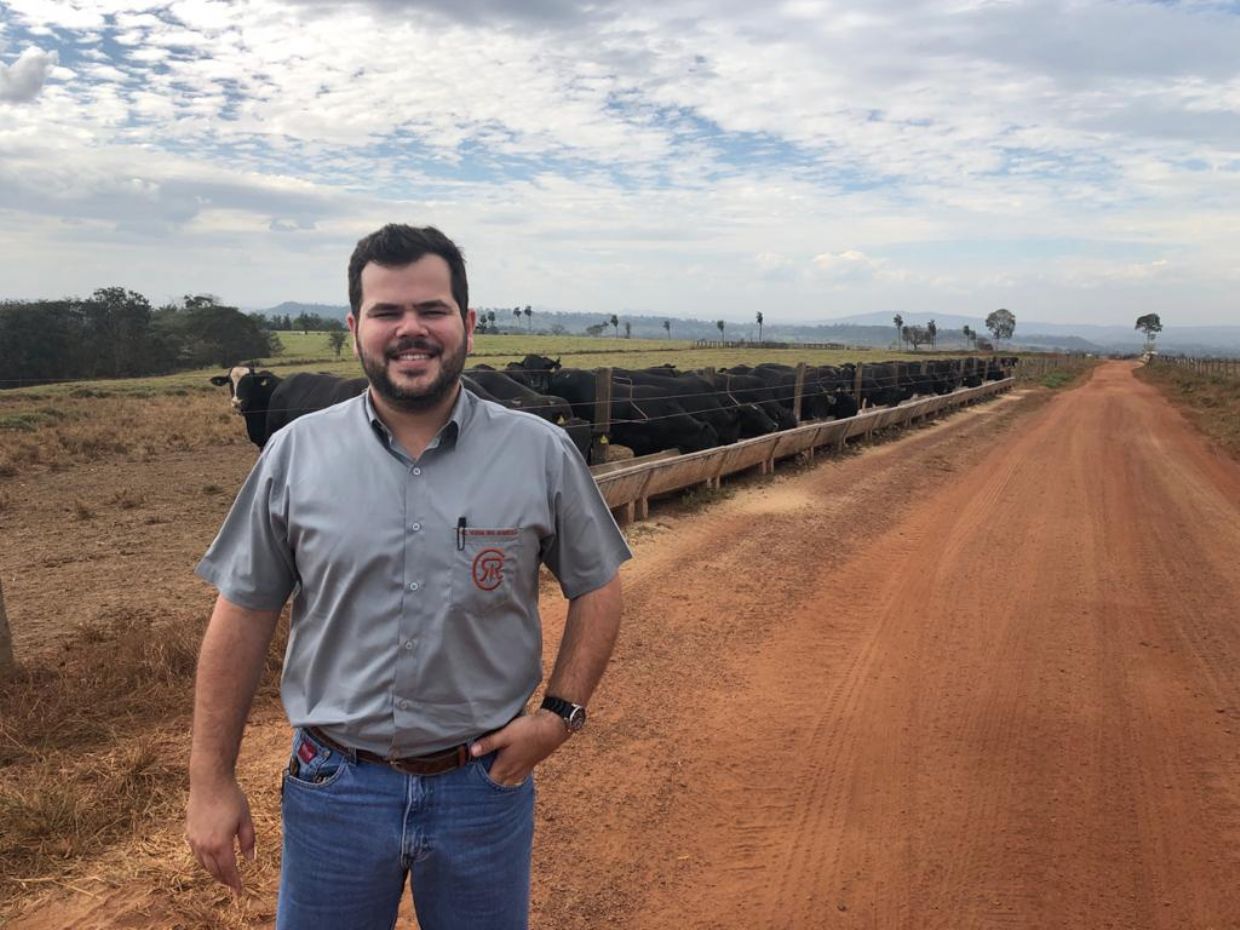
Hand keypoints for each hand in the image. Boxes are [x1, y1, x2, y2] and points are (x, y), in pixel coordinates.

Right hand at [185, 776, 255, 894]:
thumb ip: (248, 841)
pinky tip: (211, 861)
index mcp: (221, 844)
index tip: (239, 892)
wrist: (209, 782)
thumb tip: (250, 859)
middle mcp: (205, 846)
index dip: (234, 882)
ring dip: (214, 872)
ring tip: (223, 876)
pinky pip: (197, 854)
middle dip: (225, 880)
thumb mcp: (246, 819)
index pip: (229, 870)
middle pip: (215, 870)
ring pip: (204, 864)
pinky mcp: (189, 833)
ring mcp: (194, 840)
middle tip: (233, 886)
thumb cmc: (231, 798)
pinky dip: (205, 861)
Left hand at [469, 711, 569, 785]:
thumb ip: (488, 743)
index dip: (479, 783)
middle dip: (489, 786)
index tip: (470, 782)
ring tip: (492, 781)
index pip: (489, 782)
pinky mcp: (530, 765)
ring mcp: (523, 769)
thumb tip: (471, 752)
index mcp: (505, 766)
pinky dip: (511, 778)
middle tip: (478, 784)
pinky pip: (518, 777)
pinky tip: (510, 773)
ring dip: (501, 783)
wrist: (552, 729)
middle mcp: (514, 772)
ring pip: (509, 782)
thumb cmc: (528, 731)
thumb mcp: (505, 734)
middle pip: (499, 785)